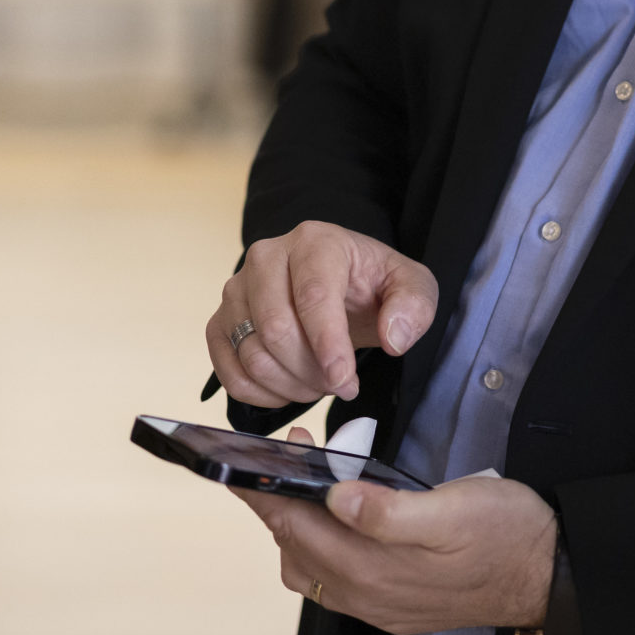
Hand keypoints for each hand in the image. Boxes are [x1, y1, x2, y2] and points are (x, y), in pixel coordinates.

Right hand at [206, 220, 437, 404]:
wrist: (342, 285)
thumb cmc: (373, 285)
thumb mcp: (411, 286)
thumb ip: (414, 306)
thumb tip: (393, 337)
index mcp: (315, 241)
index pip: (313, 295)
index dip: (328, 345)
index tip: (345, 381)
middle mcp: (266, 257)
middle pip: (276, 328)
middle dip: (311, 371)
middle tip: (340, 385)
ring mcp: (237, 289)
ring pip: (251, 352)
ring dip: (289, 385)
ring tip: (320, 385)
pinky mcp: (221, 320)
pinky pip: (227, 369)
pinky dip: (258, 393)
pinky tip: (288, 391)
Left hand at [234, 429, 554, 634]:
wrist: (551, 576)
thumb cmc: (507, 534)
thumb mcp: (455, 508)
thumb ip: (390, 511)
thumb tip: (334, 498)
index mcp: (373, 569)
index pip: (295, 528)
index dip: (266, 492)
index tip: (241, 462)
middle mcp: (366, 595)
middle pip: (294, 549)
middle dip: (278, 501)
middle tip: (285, 456)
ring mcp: (378, 606)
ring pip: (310, 569)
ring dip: (296, 529)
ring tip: (307, 485)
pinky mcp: (394, 607)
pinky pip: (335, 582)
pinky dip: (320, 549)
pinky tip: (339, 524)